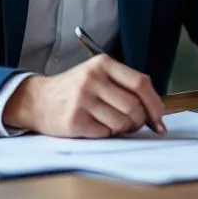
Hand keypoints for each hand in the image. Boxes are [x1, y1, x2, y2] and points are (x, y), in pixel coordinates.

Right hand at [4, 54, 166, 137]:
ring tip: (112, 124)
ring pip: (121, 122)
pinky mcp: (74, 120)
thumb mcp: (97, 75)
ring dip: (123, 129)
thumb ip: (124, 85)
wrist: (37, 100)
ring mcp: (82, 99)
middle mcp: (92, 78)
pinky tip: (95, 126)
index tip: (160, 118)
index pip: (140, 83)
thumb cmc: (74, 90)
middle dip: (139, 121)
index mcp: (103, 64)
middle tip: (134, 124)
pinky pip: (105, 133)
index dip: (155, 103)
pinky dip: (106, 134)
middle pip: (133, 106)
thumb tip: (156, 108)